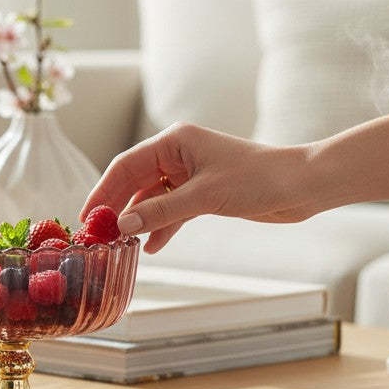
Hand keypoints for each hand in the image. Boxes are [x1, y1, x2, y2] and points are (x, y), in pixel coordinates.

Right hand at [80, 123, 316, 253]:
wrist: (302, 187)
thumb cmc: (259, 179)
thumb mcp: (204, 196)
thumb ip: (160, 211)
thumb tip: (122, 225)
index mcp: (174, 141)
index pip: (126, 165)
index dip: (103, 191)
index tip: (87, 216)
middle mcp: (178, 154)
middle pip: (135, 182)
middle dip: (117, 208)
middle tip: (98, 234)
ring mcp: (190, 175)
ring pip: (152, 199)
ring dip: (139, 221)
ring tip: (122, 244)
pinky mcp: (203, 194)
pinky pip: (171, 211)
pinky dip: (162, 227)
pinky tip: (153, 247)